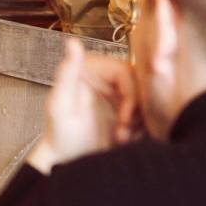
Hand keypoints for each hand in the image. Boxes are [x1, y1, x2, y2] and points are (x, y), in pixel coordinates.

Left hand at [28, 38, 140, 173]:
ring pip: (145, 101)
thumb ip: (67, 73)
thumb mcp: (61, 104)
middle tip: (123, 134)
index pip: (125, 72)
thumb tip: (72, 42)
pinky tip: (126, 142)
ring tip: (122, 140)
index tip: (124, 120)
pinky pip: (146, 115)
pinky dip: (140, 129)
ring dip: (138, 122)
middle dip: (136, 112)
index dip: (130, 96)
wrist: (66, 163)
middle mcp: (106, 77)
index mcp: (92, 68)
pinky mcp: (125, 111)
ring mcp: (117, 94)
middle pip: (140, 86)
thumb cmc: (60, 136)